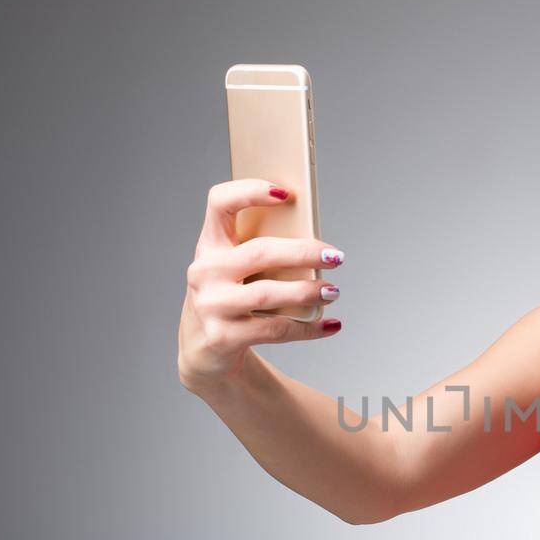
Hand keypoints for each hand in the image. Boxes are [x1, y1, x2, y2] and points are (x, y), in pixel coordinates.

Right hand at [178, 178, 345, 390]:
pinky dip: (308, 328)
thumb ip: (263, 251)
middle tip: (336, 257)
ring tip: (333, 291)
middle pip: (260, 252)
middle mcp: (205, 271)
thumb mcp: (236, 269)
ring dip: (308, 291)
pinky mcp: (223, 336)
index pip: (220, 203)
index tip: (286, 193)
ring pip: (269, 294)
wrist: (202, 348)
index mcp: (209, 244)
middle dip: (304, 253)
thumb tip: (317, 247)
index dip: (250, 191)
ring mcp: (211, 305)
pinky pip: (274, 330)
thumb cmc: (231, 296)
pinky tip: (330, 325)